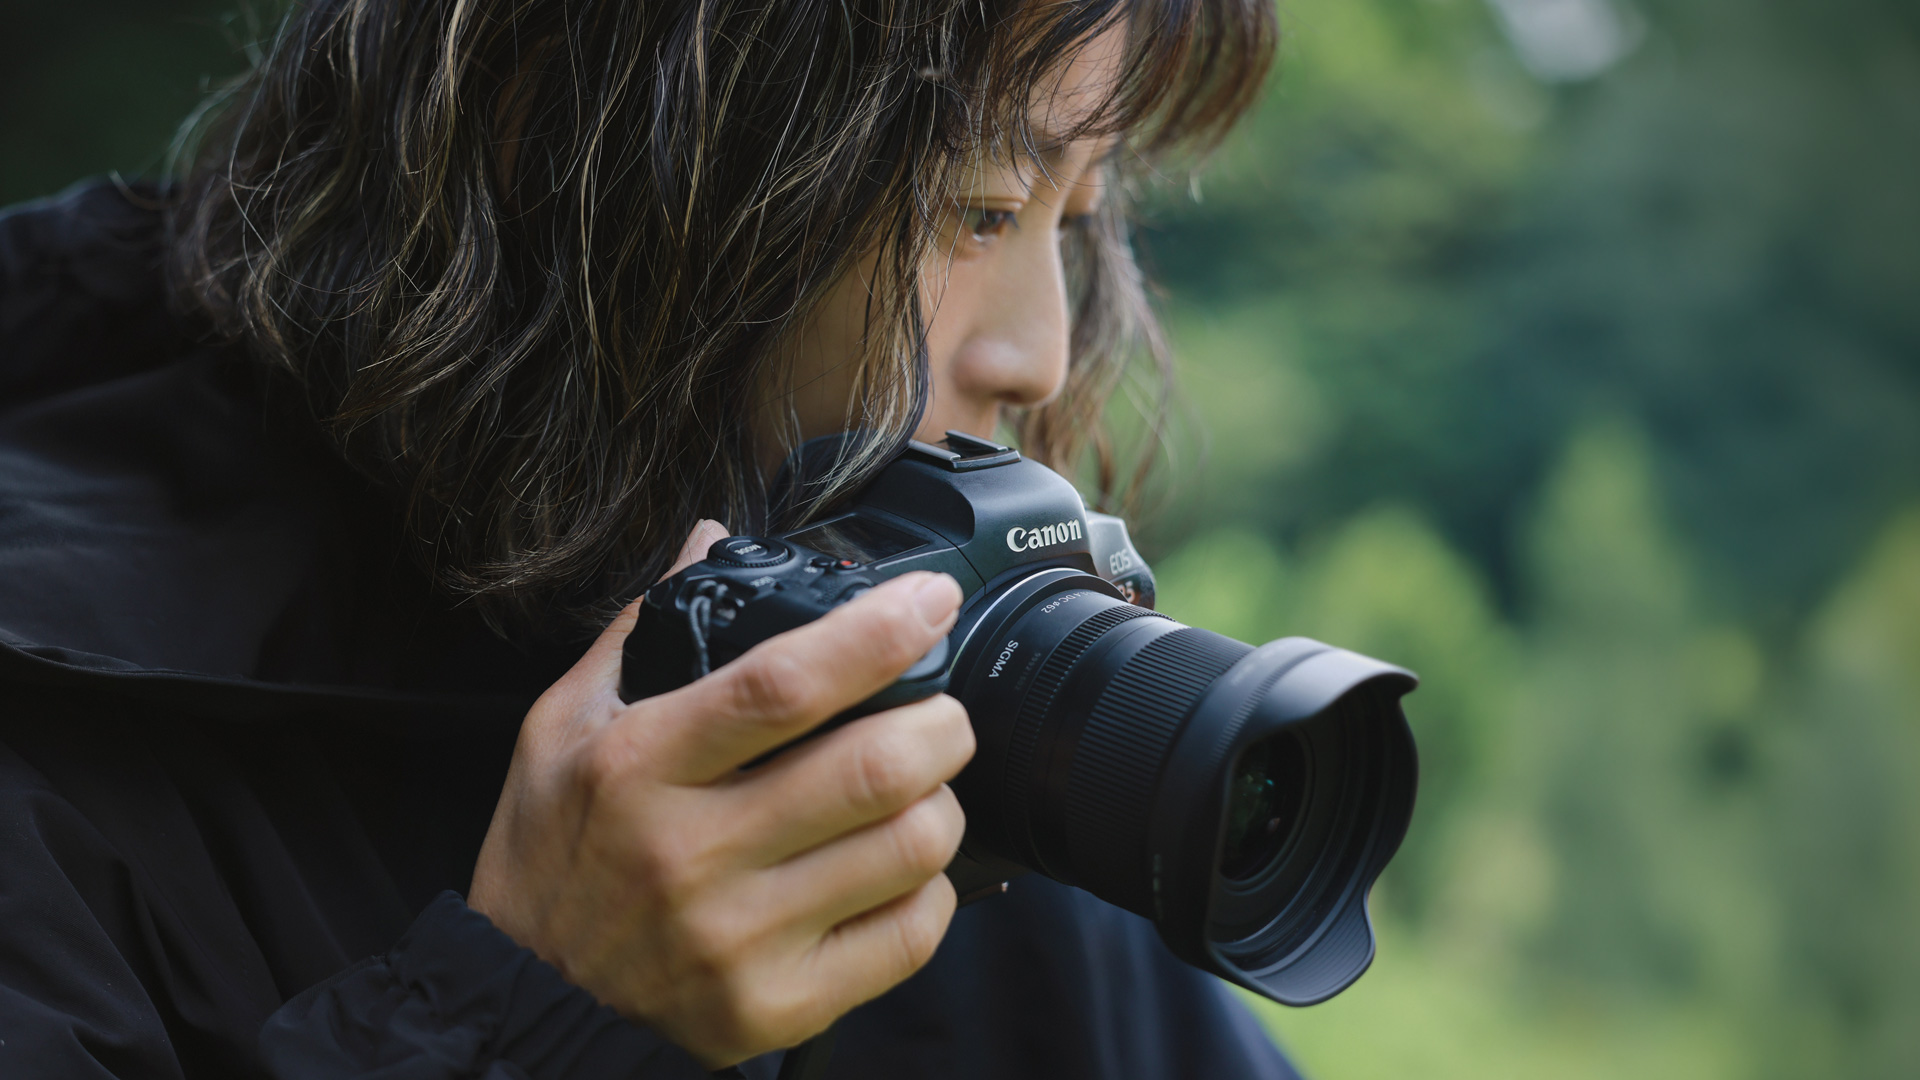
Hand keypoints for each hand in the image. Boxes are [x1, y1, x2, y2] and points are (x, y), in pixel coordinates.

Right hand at [468, 521, 973, 1066]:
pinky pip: (909, 935)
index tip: (929, 599)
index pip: (782, 685)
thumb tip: (711, 537)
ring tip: (920, 787)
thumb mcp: (560, 729)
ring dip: (942, 801)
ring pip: (909, 848)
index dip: (875, 634)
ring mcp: (738, 938)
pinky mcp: (777, 1007)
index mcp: (638, 765)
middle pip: (874, 768)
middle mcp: (690, 853)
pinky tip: (896, 869)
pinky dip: (929, 889)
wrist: (524, 1007)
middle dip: (942, 721)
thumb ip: (643, 629)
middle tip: (941, 708)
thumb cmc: (549, 857)